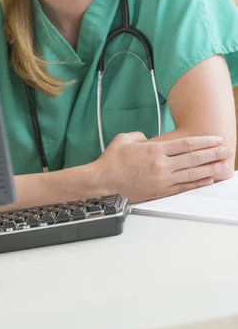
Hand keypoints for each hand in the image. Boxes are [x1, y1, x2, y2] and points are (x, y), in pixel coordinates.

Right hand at [92, 132, 233, 203]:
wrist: (103, 183)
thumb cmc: (111, 161)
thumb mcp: (125, 139)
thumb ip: (140, 136)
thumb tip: (149, 140)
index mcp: (154, 149)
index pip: (185, 144)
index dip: (204, 142)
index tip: (216, 139)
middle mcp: (161, 165)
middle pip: (194, 158)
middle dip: (214, 153)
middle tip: (228, 150)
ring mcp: (162, 180)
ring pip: (192, 173)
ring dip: (211, 169)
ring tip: (224, 165)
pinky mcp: (160, 192)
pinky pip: (184, 187)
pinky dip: (198, 183)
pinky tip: (209, 180)